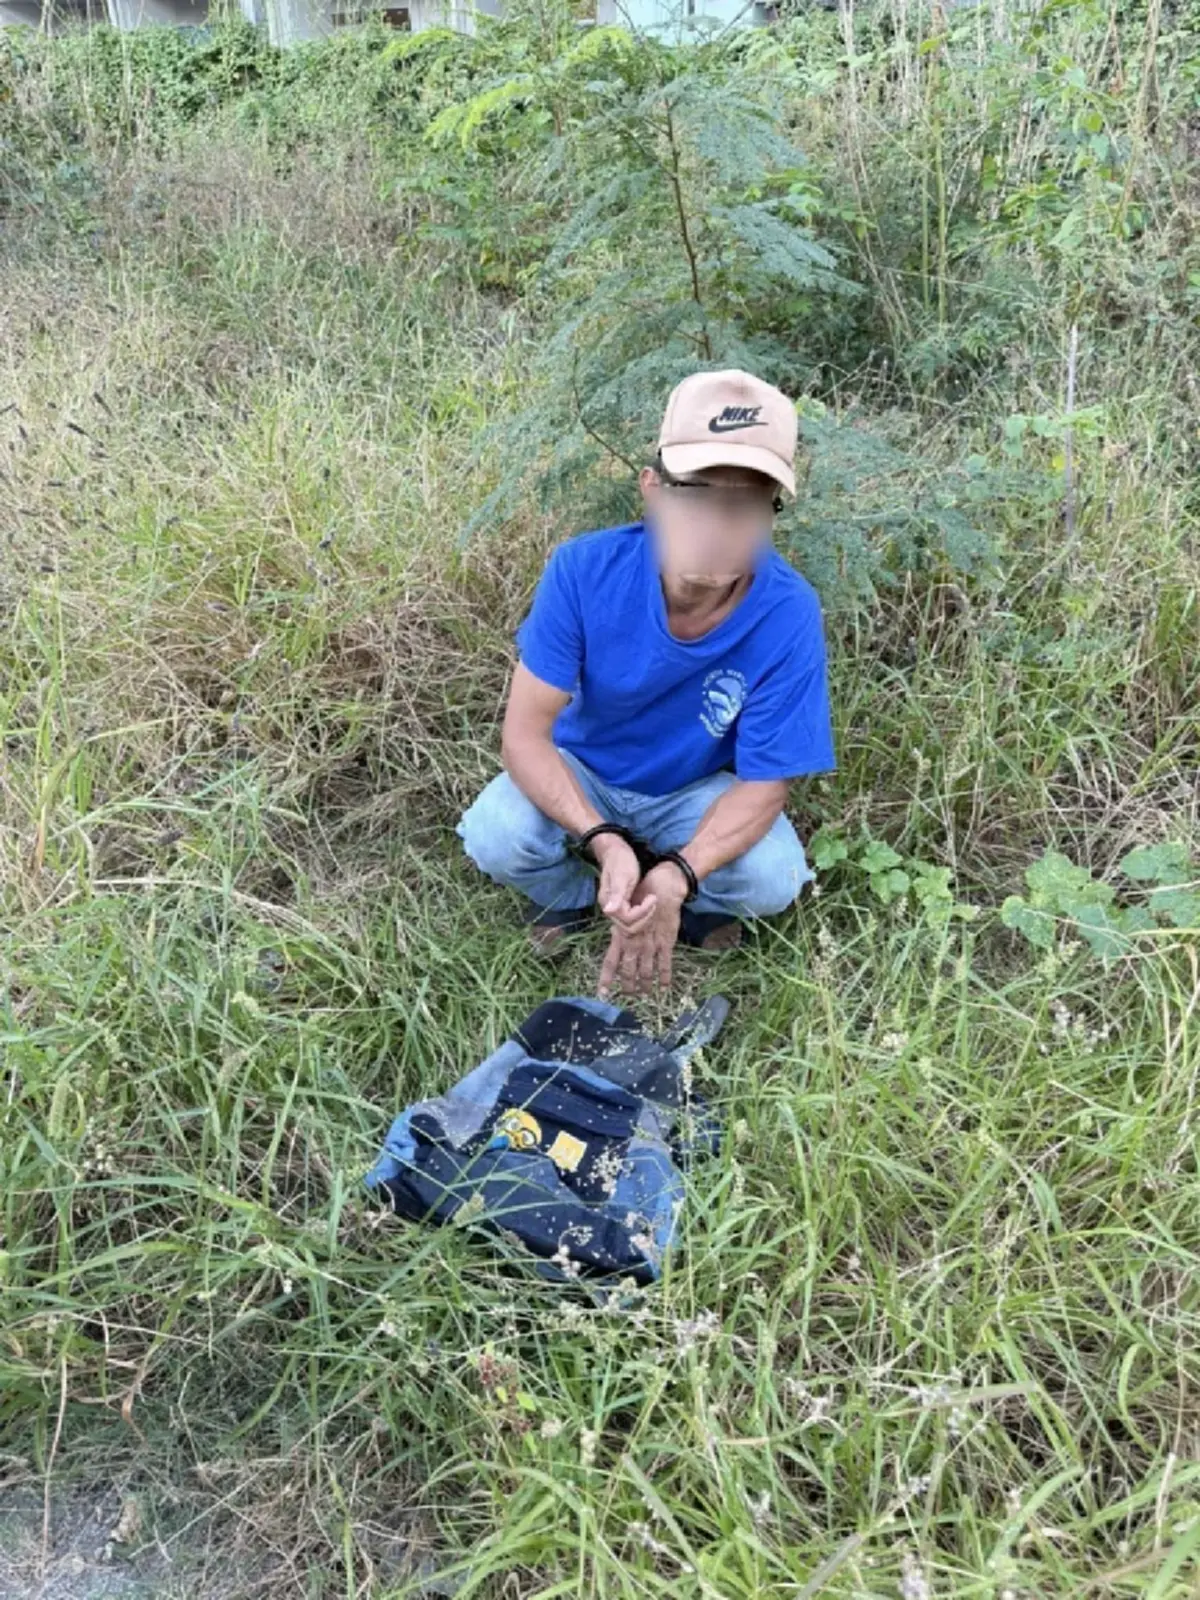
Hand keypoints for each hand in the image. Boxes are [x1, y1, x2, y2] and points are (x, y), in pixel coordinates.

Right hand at [591, 833, 657, 933]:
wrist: (616, 851)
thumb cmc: (621, 860)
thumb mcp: (622, 875)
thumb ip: (617, 893)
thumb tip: (608, 911)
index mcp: (608, 901)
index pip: (627, 919)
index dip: (642, 912)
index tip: (653, 897)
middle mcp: (609, 908)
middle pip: (628, 927)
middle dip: (644, 917)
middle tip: (653, 900)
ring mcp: (614, 908)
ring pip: (630, 926)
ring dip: (643, 917)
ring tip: (651, 901)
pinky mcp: (620, 906)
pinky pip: (631, 919)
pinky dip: (641, 915)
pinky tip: (648, 904)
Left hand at [597, 863, 687, 996]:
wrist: (663, 887)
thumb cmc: (641, 893)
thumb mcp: (624, 909)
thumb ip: (619, 926)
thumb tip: (612, 933)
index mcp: (621, 935)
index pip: (610, 961)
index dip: (606, 977)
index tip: (602, 992)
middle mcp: (634, 943)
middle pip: (628, 971)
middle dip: (627, 986)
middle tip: (627, 996)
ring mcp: (650, 944)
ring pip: (646, 971)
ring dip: (645, 984)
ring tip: (644, 995)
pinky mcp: (666, 942)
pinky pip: (665, 963)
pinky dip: (664, 976)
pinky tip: (663, 988)